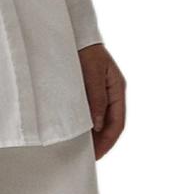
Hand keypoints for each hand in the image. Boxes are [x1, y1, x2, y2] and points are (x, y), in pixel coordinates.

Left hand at [80, 43, 125, 158]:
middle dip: (101, 143)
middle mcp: (112, 93)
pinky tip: (77, 133)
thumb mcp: (91, 74)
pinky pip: (92, 113)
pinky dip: (86, 125)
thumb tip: (98, 125)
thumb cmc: (85, 51)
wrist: (76, 35)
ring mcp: (102, 93)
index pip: (117, 123)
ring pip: (102, 121)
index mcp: (117, 89)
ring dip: (94, 136)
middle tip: (88, 158)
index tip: (96, 155)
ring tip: (81, 149)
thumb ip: (95, 98)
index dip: (108, 141)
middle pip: (111, 125)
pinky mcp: (90, 92)